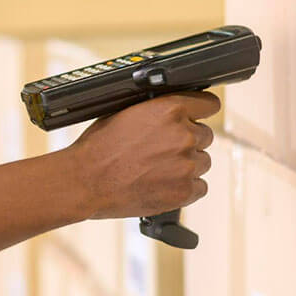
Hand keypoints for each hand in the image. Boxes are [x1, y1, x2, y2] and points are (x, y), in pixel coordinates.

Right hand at [69, 92, 218, 218]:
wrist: (86, 181)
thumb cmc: (99, 148)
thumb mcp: (126, 112)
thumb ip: (157, 110)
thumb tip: (172, 111)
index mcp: (170, 109)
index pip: (208, 104)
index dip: (202, 110)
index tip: (200, 115)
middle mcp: (183, 135)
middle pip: (205, 136)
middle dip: (188, 142)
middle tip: (164, 150)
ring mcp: (186, 165)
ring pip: (202, 162)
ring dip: (187, 165)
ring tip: (159, 169)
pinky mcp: (184, 191)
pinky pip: (199, 187)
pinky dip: (185, 188)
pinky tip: (163, 185)